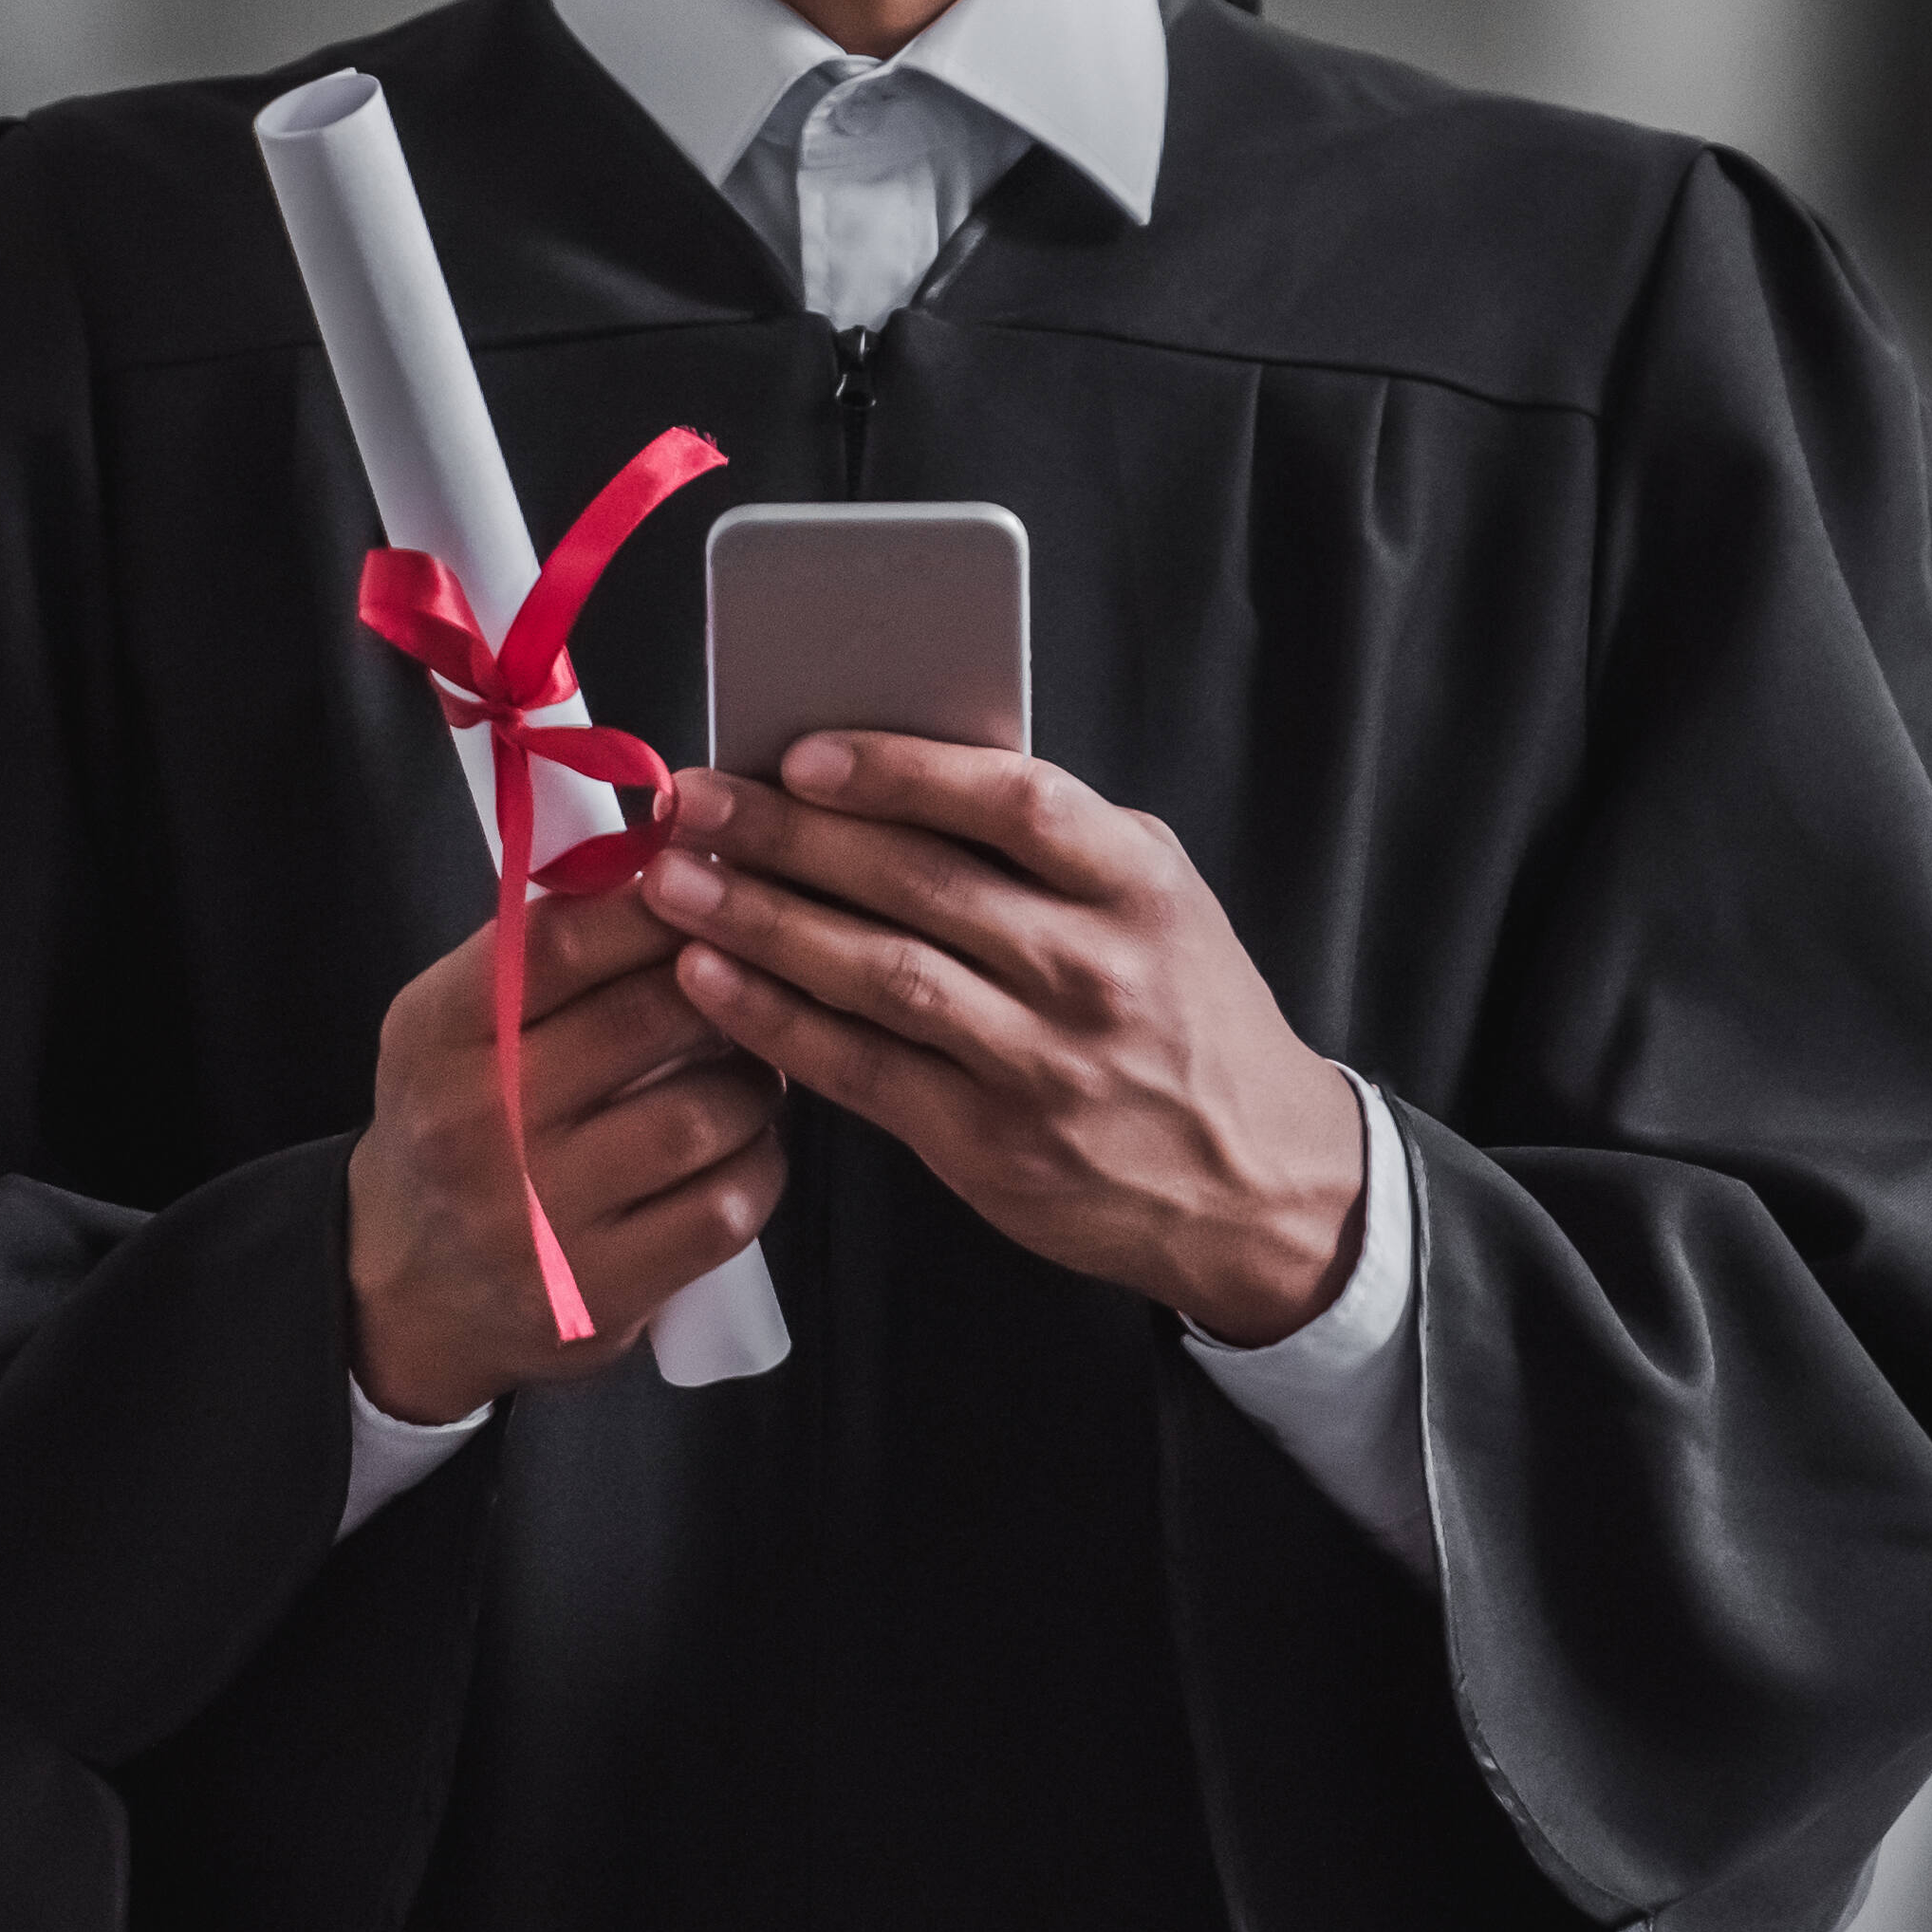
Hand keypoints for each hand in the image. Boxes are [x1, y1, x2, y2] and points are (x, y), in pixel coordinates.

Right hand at [347, 887, 785, 1423]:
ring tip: (750, 1068)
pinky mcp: (599, 1292)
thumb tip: (676, 862)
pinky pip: (725, 1206)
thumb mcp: (457, 1023)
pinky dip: (759, 1163)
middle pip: (649, 1019)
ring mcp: (539, 1218)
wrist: (413, 1287)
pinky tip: (745, 1146)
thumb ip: (544, 947)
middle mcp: (479, 1124)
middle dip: (726, 986)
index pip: (562, 944)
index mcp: (439, 1035)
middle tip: (753, 977)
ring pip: (704, 1113)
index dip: (656, 903)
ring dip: (753, 1080)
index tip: (712, 880)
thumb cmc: (461, 1121)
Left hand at [639, 737, 1363, 1344]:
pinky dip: (776, 1022)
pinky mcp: (989, 1144)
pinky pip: (861, 1070)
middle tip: (694, 801)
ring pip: (878, 975)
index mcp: (1136, 884)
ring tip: (674, 883)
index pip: (1011, 801)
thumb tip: (895, 768)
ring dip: (761, 922)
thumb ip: (1052, 842)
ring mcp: (1040, 1063)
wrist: (1257, 1180)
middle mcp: (1093, 969)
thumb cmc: (1187, 1014)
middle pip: (918, 884)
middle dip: (787, 835)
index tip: (804, 751)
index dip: (900, 773)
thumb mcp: (1156, 902)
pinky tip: (709, 981)